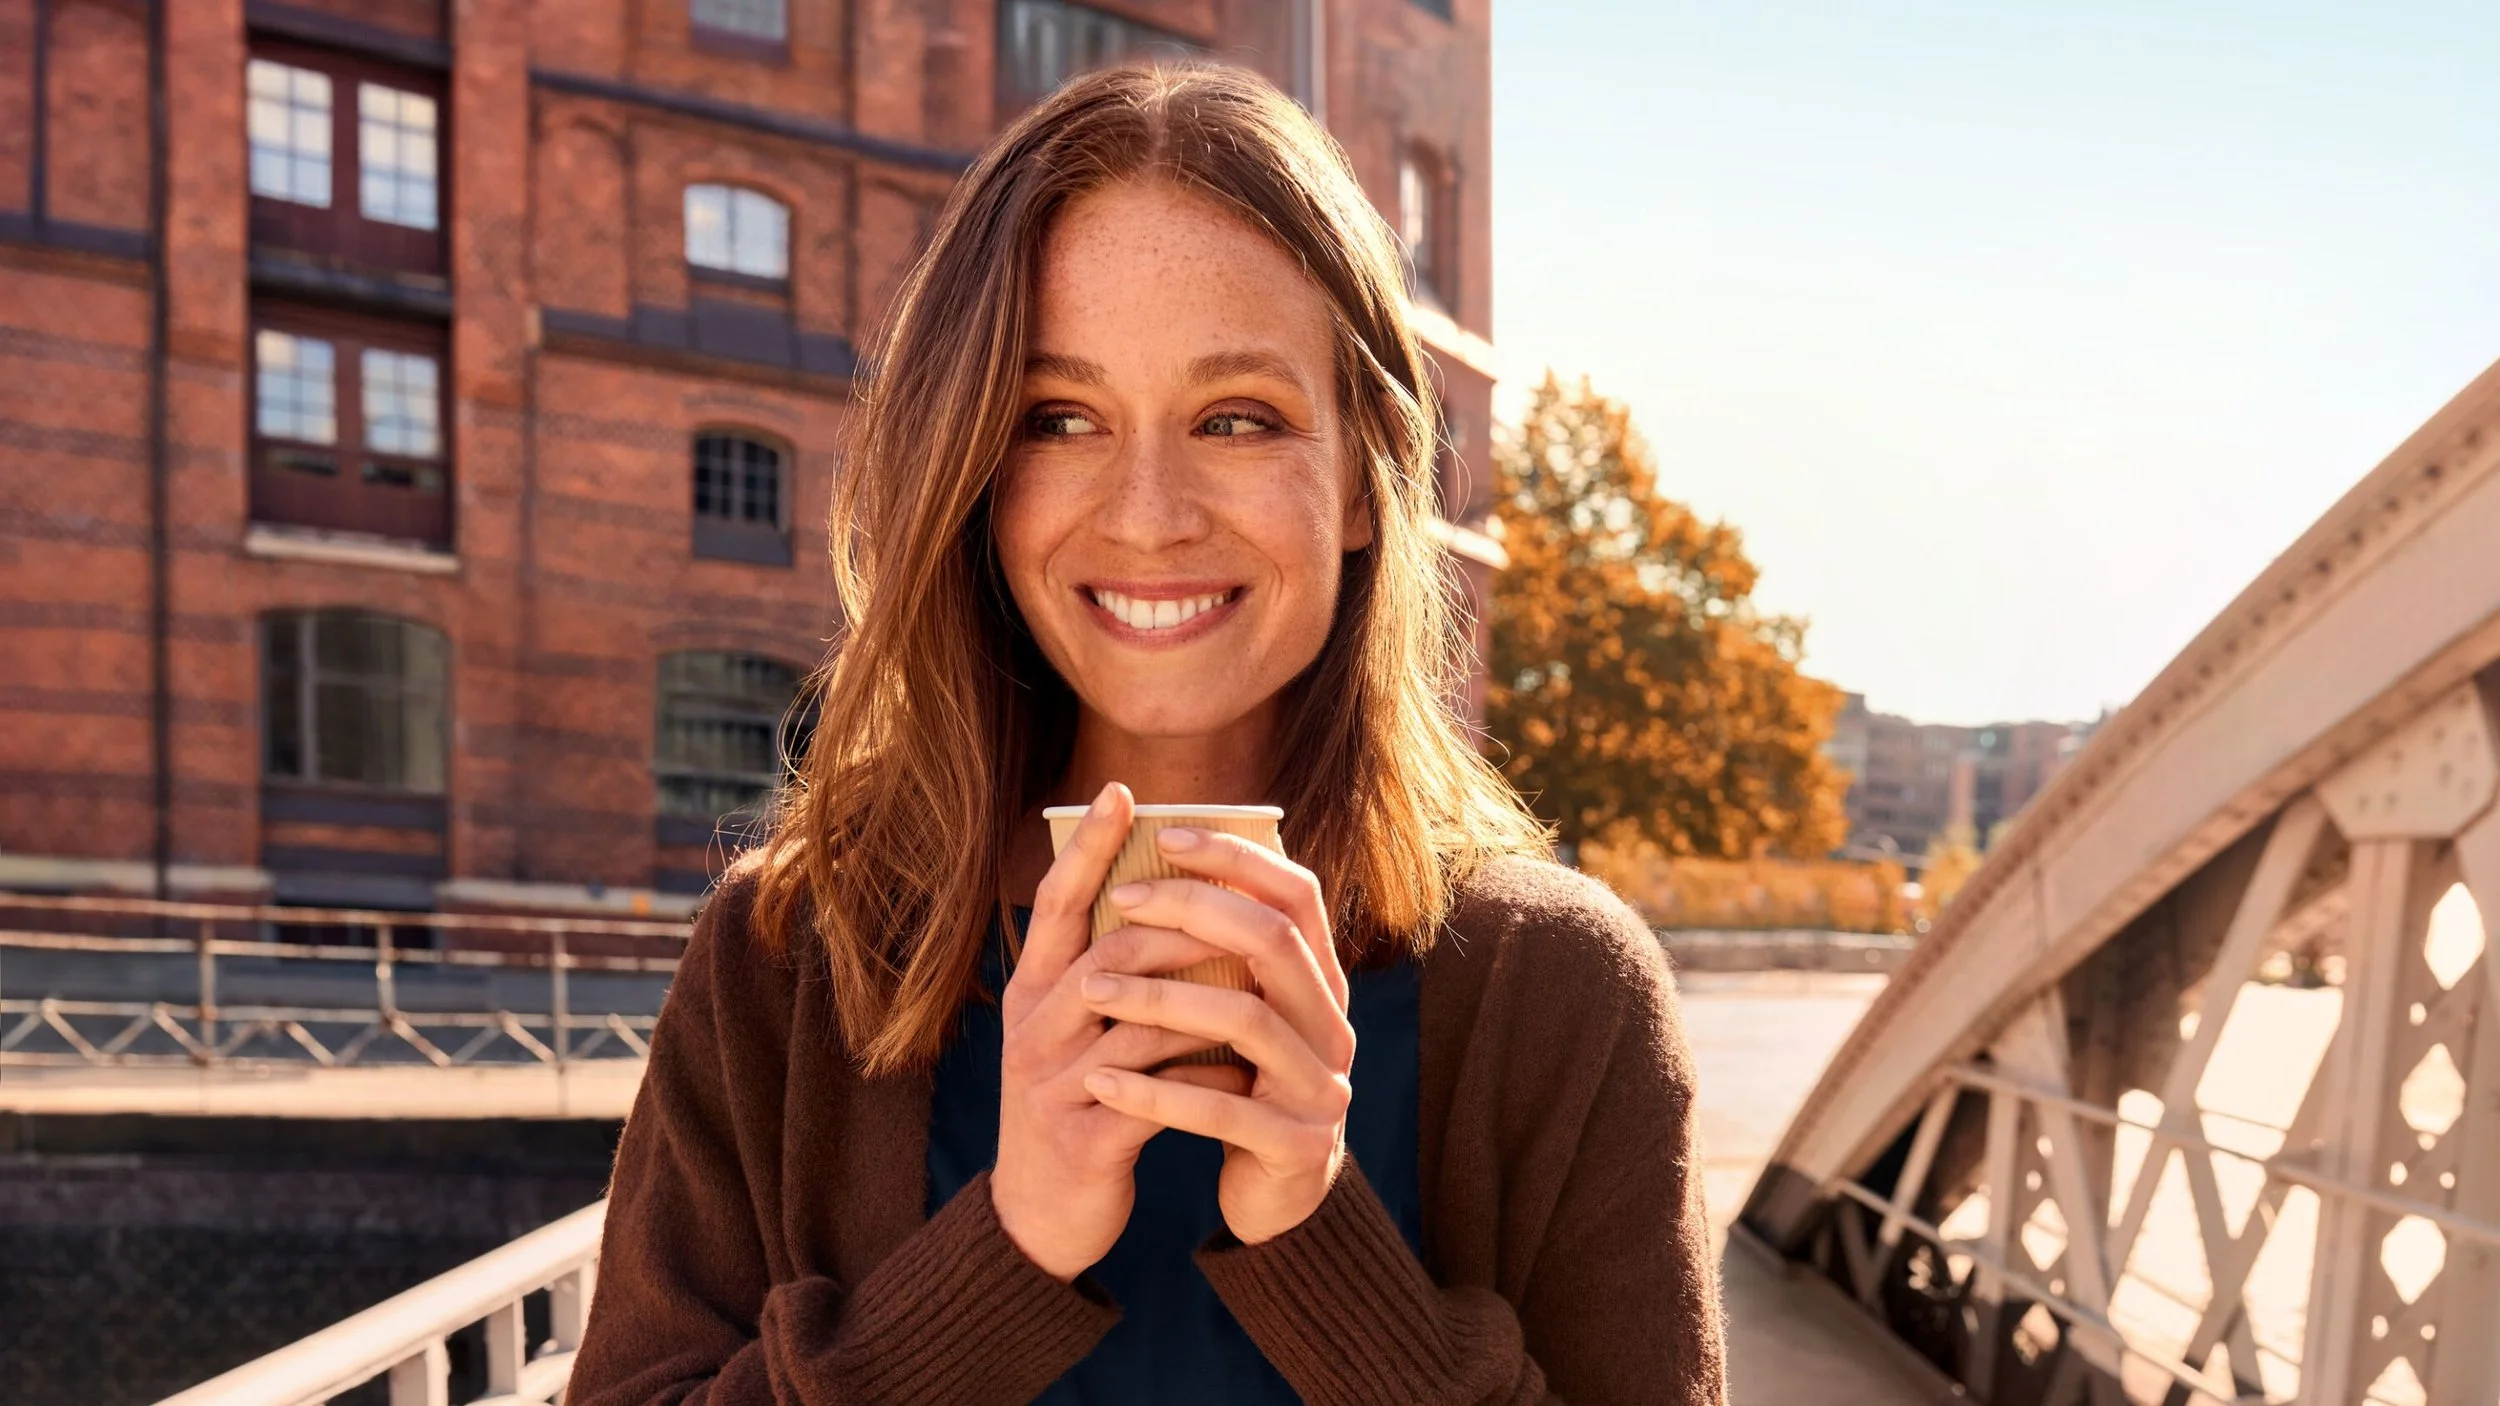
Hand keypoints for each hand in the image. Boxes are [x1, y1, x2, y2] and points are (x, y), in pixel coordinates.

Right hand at [990, 783, 1245, 1280]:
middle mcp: (1031, 1027)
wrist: (1044, 1214)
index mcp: (1030, 992)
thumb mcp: (1078, 1029)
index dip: (1086, 846)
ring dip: (1208, 998)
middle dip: (1184, 923)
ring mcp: (1052, 1083)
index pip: (1054, 902)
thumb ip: (1111, 971)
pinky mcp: (1084, 1139)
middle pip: (1110, 948)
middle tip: (1241, 909)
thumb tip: (1178, 896)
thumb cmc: (1078, 1102)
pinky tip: (1246, 1068)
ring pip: (1140, 1017)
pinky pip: (1159, 1092)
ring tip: (1261, 982)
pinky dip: (1209, 1075)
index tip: (1121, 791)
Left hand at [1077, 826, 1356, 1245]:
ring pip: (1245, 1020)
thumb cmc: (1244, 1088)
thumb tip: (1166, 860)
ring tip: (1089, 988)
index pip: (1296, 894)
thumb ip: (1226, 956)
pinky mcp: (1295, 1146)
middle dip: (1192, 910)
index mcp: (1323, 984)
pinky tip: (1102, 1082)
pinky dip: (1157, 1094)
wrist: (1280, 1199)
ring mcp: (1322, 1087)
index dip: (1237, 857)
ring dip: (1160, 997)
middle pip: (1274, 942)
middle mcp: (1334, 1026)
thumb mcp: (1245, 1015)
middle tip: (1120, 900)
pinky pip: (1221, 1111)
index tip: (1166, 834)